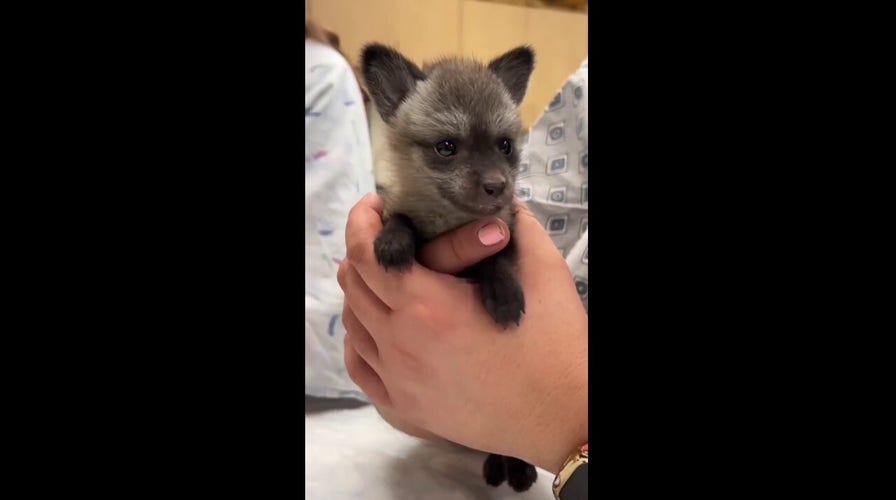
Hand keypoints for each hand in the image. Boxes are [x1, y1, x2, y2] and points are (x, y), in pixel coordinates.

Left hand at [338, 193, 587, 473]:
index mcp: (431, 306)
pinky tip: (376, 326)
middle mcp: (403, 343)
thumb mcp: (543, 272)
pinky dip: (360, 338)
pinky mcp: (406, 406)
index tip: (376, 205)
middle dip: (362, 250)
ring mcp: (399, 379)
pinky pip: (361, 366)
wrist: (563, 414)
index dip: (363, 221)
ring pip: (353, 324)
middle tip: (384, 235)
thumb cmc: (557, 346)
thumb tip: (499, 204)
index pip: (367, 254)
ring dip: (361, 293)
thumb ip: (517, 226)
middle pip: (353, 285)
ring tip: (384, 276)